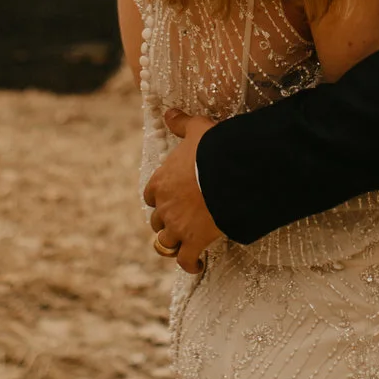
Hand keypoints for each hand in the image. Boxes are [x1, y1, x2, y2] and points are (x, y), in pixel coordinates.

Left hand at [142, 111, 224, 272]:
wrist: (229, 176)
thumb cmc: (212, 150)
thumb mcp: (197, 130)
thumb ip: (181, 123)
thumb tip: (169, 112)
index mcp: (161, 182)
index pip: (150, 195)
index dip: (159, 198)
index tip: (167, 199)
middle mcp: (164, 207)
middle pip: (156, 221)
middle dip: (165, 222)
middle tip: (178, 222)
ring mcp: (177, 227)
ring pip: (165, 243)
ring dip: (173, 243)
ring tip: (184, 244)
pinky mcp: (193, 242)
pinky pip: (185, 260)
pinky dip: (189, 264)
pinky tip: (196, 266)